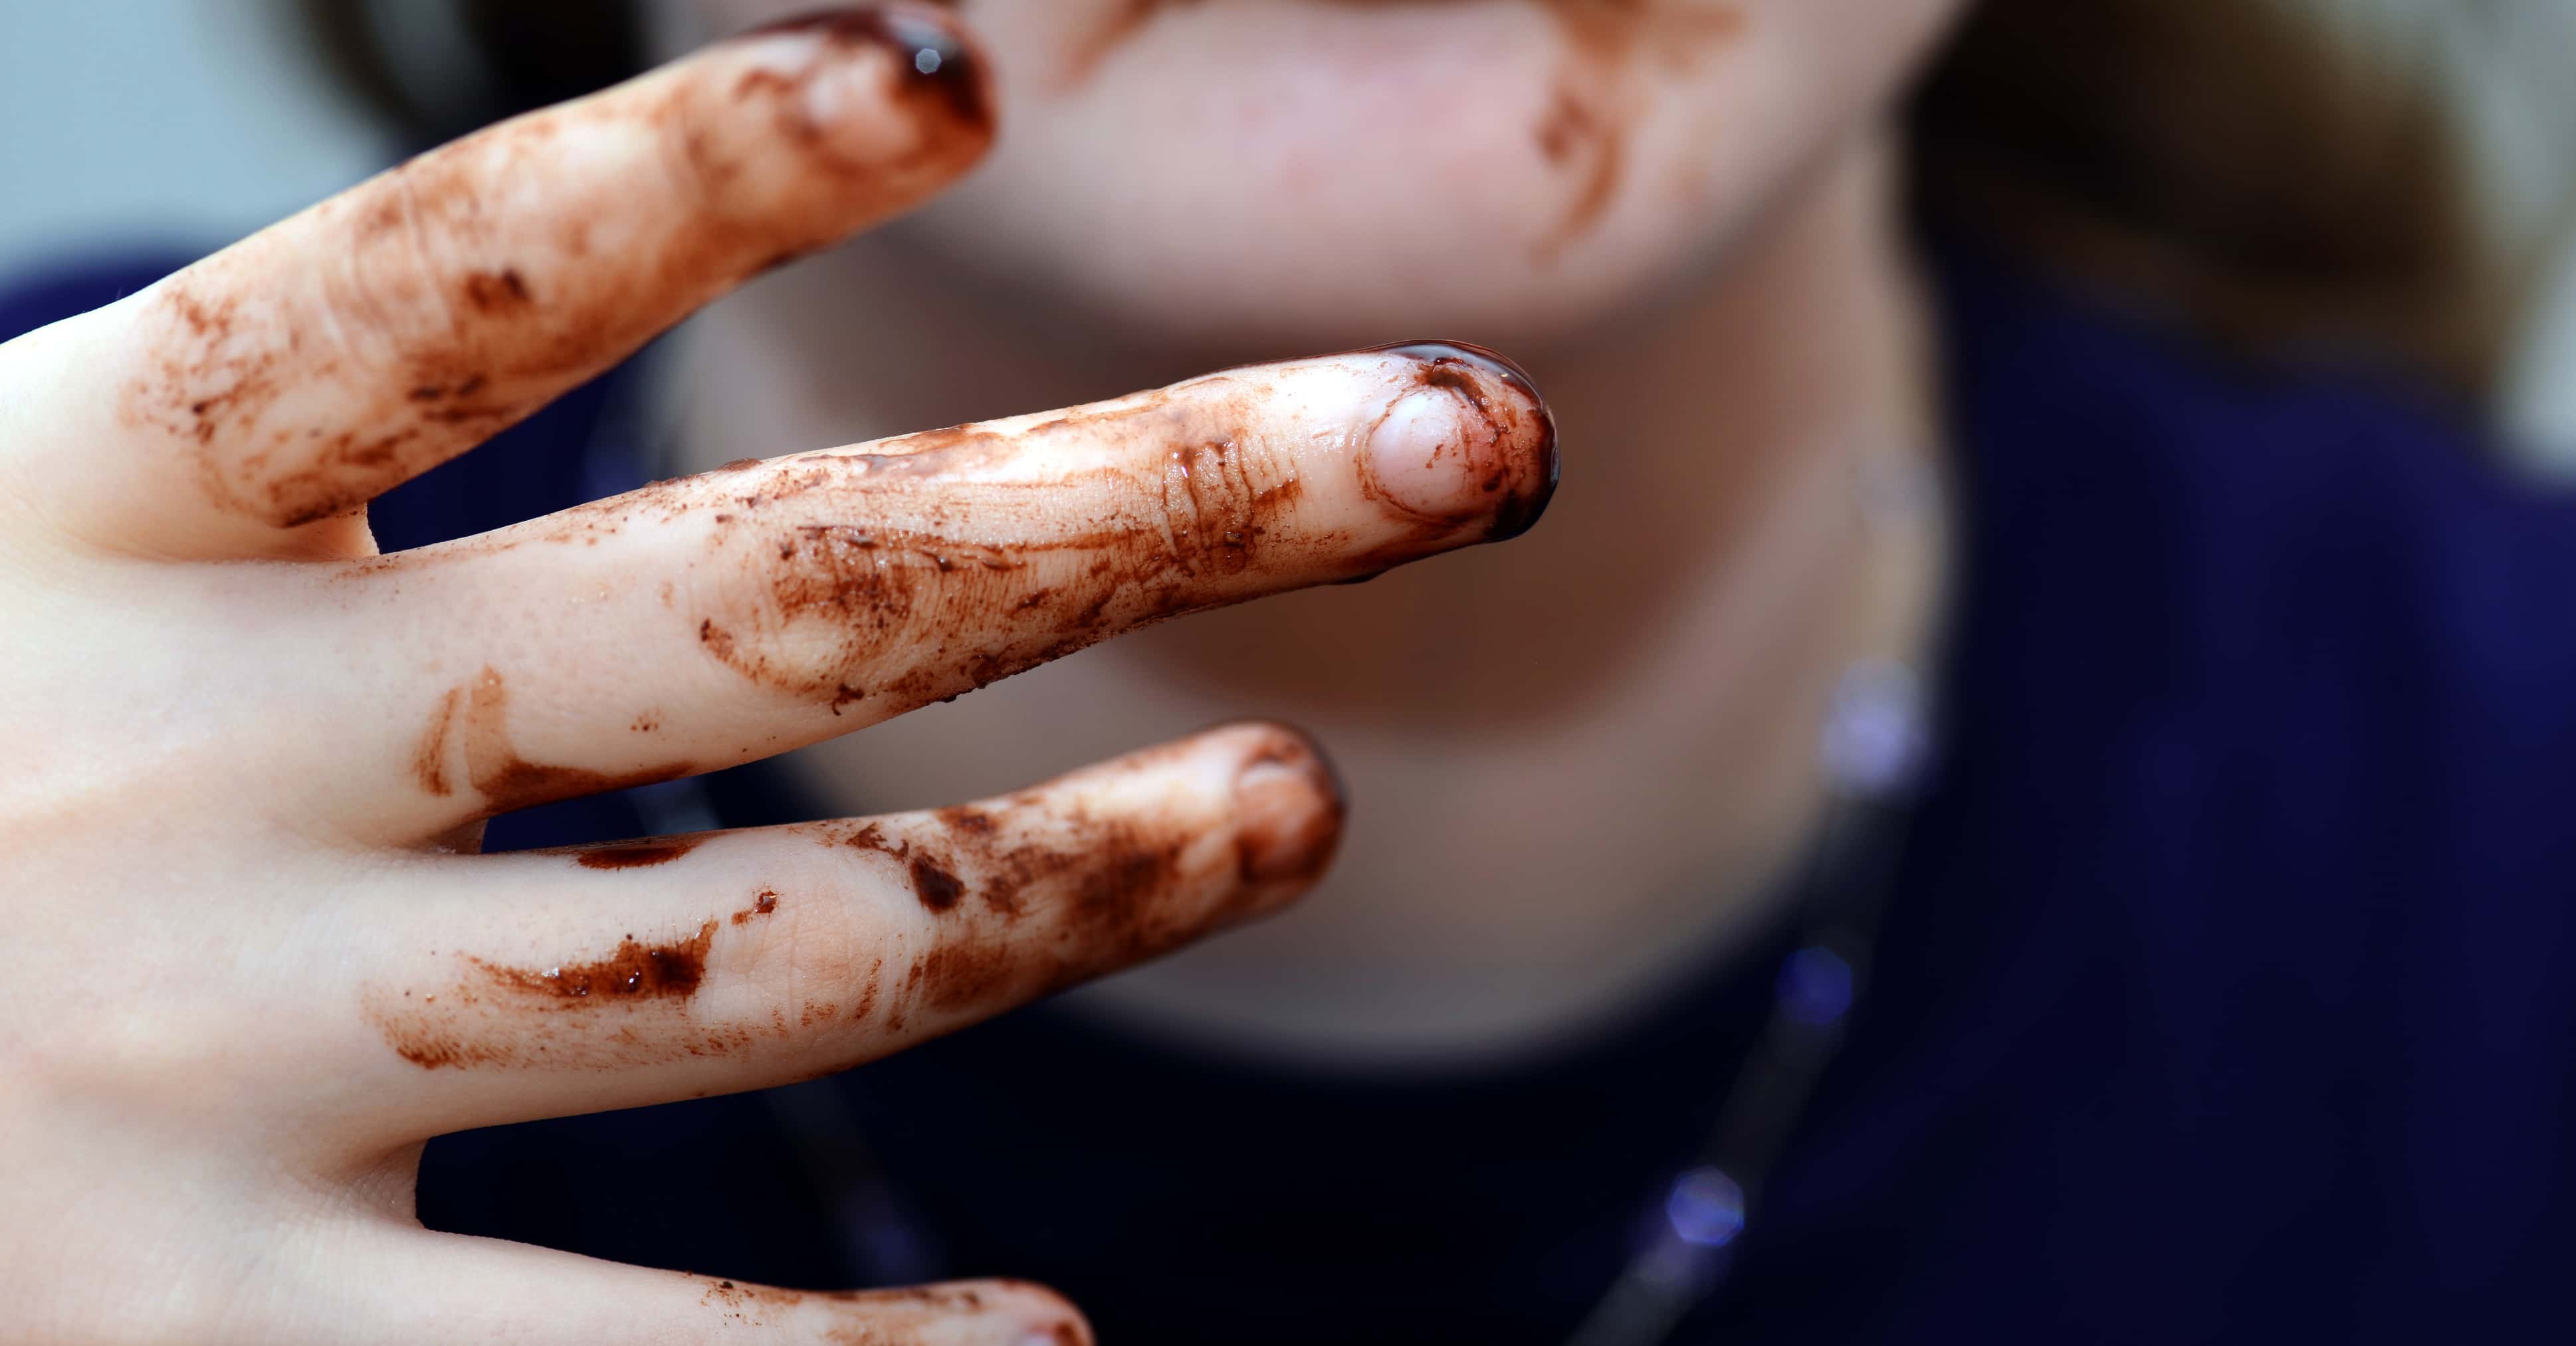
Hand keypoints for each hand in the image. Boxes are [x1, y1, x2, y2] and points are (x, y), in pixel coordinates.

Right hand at [0, 6, 1555, 1342]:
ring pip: (762, 963)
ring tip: (1307, 808)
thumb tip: (535, 274)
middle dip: (1152, 506)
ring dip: (1076, 880)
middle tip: (1469, 437)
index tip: (951, 77)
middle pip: (767, 607)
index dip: (691, 174)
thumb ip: (222, 417)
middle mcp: (167, 770)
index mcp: (64, 506)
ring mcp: (195, 1071)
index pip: (430, 284)